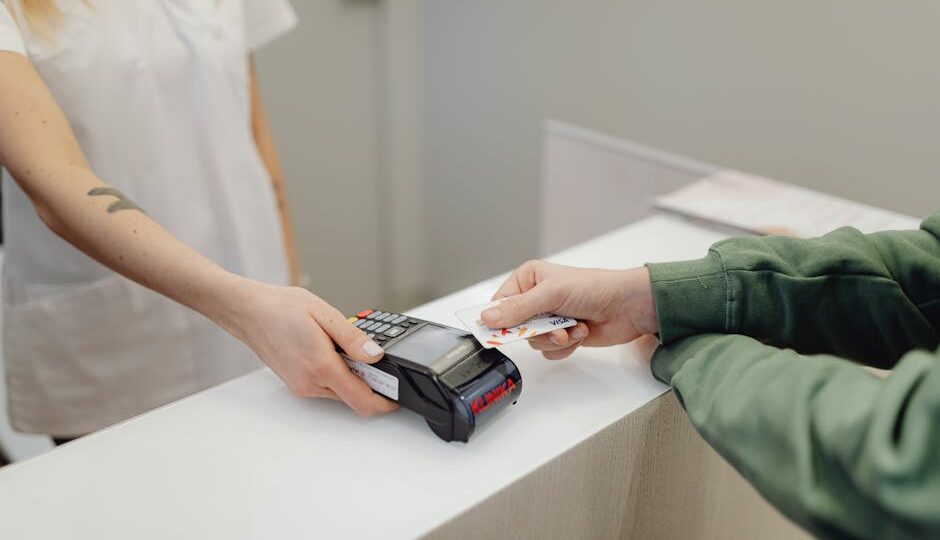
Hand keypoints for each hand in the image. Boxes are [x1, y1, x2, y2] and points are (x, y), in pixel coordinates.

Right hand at [218, 278, 397, 415]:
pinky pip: (326, 386)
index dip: (385, 402)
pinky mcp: (297, 384)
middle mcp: (310, 383)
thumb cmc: (280, 309)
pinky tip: (330, 350)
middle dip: (369, 383)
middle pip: (353, 397)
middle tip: (375, 358)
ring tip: (343, 345)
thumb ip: (354, 339)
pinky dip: (336, 373)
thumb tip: (376, 355)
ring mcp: (302, 386)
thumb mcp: (325, 315)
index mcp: (321, 367)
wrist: (248, 312)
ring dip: (351, 375)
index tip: (397, 396)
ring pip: (339, 392)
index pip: (362, 400)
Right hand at [481, 260, 658, 359]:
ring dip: (555, 339)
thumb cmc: (593, 288)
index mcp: (528, 280)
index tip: (499, 332)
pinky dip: (566, 346)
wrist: (627, 306)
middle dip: (537, 331)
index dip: (499, 320)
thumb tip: (487, 318)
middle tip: (553, 328)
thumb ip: (518, 308)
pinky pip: (550, 351)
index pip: (500, 304)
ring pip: (533, 342)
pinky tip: (581, 332)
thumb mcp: (551, 294)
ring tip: (574, 327)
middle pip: (515, 327)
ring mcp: (550, 318)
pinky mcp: (562, 335)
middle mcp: (536, 299)